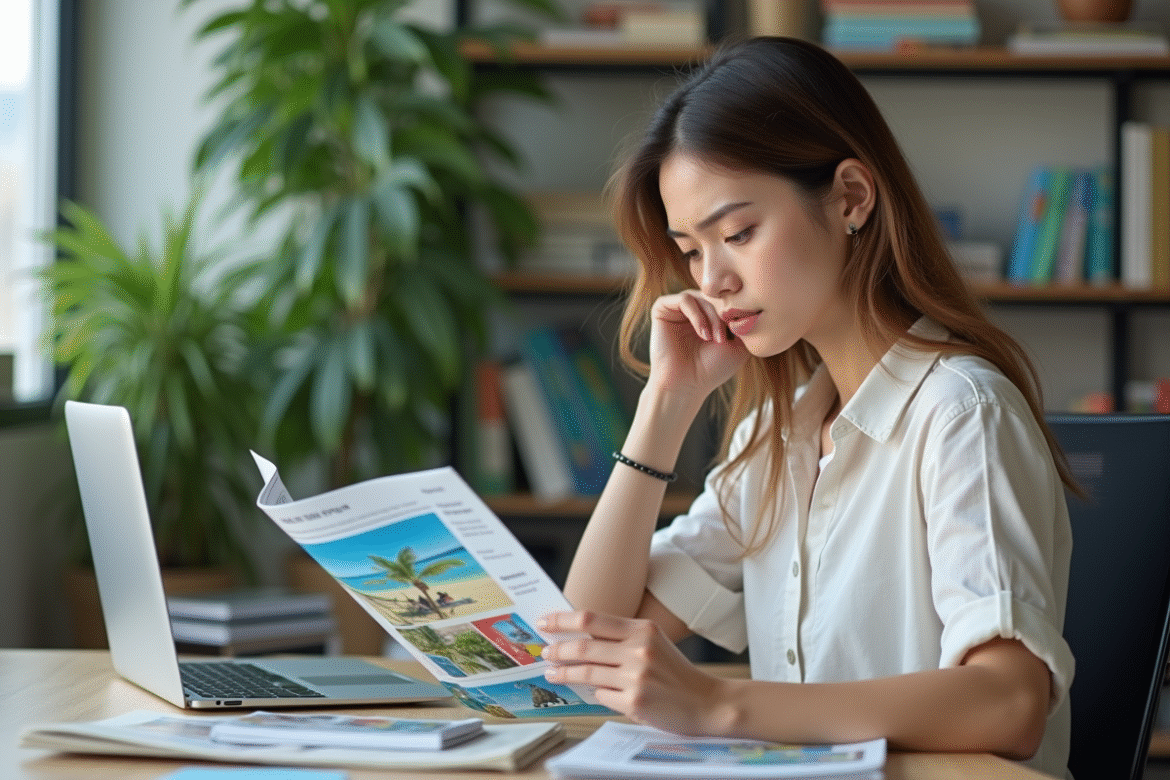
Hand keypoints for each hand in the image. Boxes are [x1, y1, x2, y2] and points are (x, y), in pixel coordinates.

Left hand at [538, 610, 728, 734]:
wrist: (706, 701)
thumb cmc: (674, 671)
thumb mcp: (652, 642)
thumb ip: (620, 638)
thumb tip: (578, 638)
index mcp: (642, 629)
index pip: (591, 619)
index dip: (562, 620)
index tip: (544, 623)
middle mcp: (639, 650)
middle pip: (583, 646)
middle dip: (557, 649)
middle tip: (544, 652)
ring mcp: (636, 677)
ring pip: (586, 672)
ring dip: (563, 673)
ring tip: (552, 673)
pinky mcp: (635, 702)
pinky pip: (602, 695)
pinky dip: (596, 693)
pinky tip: (594, 693)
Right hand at [647, 291, 748, 402]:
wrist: (685, 386)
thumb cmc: (712, 369)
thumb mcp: (739, 344)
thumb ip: (745, 322)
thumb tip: (753, 302)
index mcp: (707, 314)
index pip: (726, 298)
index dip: (735, 312)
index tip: (739, 335)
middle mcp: (691, 308)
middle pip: (715, 296)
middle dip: (724, 315)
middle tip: (725, 338)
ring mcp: (676, 308)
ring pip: (702, 296)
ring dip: (713, 317)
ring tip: (715, 339)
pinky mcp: (662, 309)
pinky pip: (685, 299)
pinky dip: (697, 316)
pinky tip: (702, 334)